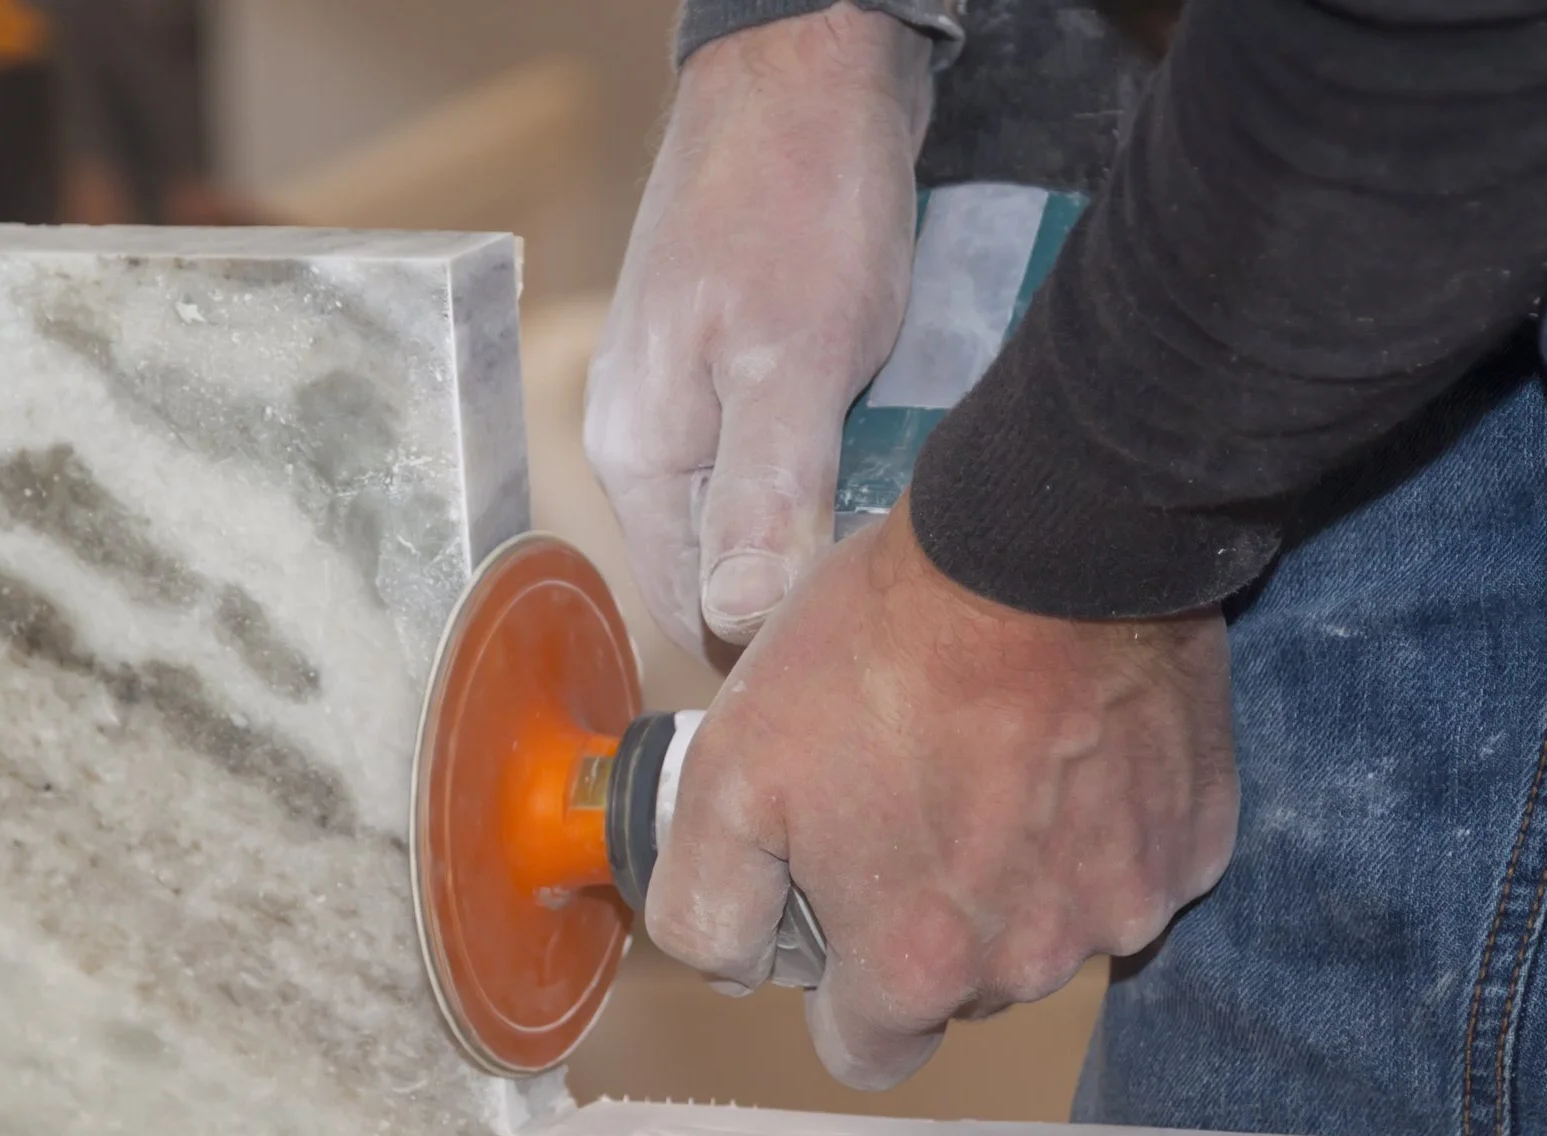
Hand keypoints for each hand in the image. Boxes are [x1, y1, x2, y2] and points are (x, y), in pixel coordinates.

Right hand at [584, 4, 930, 655]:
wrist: (811, 68)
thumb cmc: (798, 200)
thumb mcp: (790, 362)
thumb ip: (763, 496)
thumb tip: (733, 624)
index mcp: (641, 457)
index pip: (694, 612)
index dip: (775, 649)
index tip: (865, 656)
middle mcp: (655, 443)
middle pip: (729, 571)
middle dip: (807, 594)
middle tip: (901, 603)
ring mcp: (696, 403)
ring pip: (766, 516)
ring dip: (832, 534)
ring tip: (905, 540)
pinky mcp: (743, 368)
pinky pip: (789, 459)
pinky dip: (842, 474)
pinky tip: (895, 469)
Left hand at [647, 502, 1240, 1088]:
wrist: (1044, 543)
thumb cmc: (882, 653)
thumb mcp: (732, 771)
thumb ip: (709, 905)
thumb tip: (733, 969)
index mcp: (918, 965)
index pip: (867, 1051)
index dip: (839, 985)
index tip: (837, 900)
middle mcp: (1034, 963)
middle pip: (965, 987)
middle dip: (931, 920)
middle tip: (908, 794)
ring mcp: (1130, 901)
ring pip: (1054, 927)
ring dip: (1021, 874)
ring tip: (990, 754)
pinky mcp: (1194, 838)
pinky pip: (1134, 863)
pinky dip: (1102, 824)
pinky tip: (1069, 740)